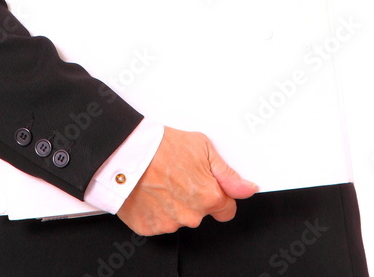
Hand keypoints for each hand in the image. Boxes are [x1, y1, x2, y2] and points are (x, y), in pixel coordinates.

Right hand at [116, 126, 258, 236]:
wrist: (126, 152)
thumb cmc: (161, 146)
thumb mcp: (203, 147)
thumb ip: (228, 174)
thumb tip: (247, 188)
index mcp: (209, 196)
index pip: (227, 209)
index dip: (219, 194)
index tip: (208, 185)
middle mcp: (191, 215)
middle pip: (201, 213)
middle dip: (194, 198)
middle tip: (179, 175)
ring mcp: (169, 223)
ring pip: (179, 218)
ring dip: (174, 204)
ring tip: (161, 181)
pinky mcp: (149, 227)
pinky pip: (158, 222)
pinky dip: (155, 210)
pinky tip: (150, 192)